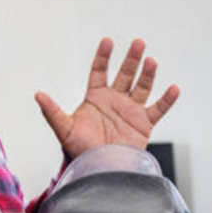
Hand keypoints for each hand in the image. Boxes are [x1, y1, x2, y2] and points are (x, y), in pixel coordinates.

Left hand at [36, 38, 179, 158]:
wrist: (98, 171)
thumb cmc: (79, 151)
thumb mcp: (64, 129)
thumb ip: (52, 111)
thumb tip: (37, 94)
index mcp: (95, 97)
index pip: (99, 70)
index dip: (103, 56)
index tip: (108, 41)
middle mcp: (114, 100)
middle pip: (125, 74)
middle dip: (131, 58)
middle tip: (138, 43)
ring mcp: (131, 111)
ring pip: (142, 87)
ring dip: (148, 73)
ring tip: (151, 61)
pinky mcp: (144, 124)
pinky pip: (158, 108)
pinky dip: (167, 99)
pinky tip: (173, 88)